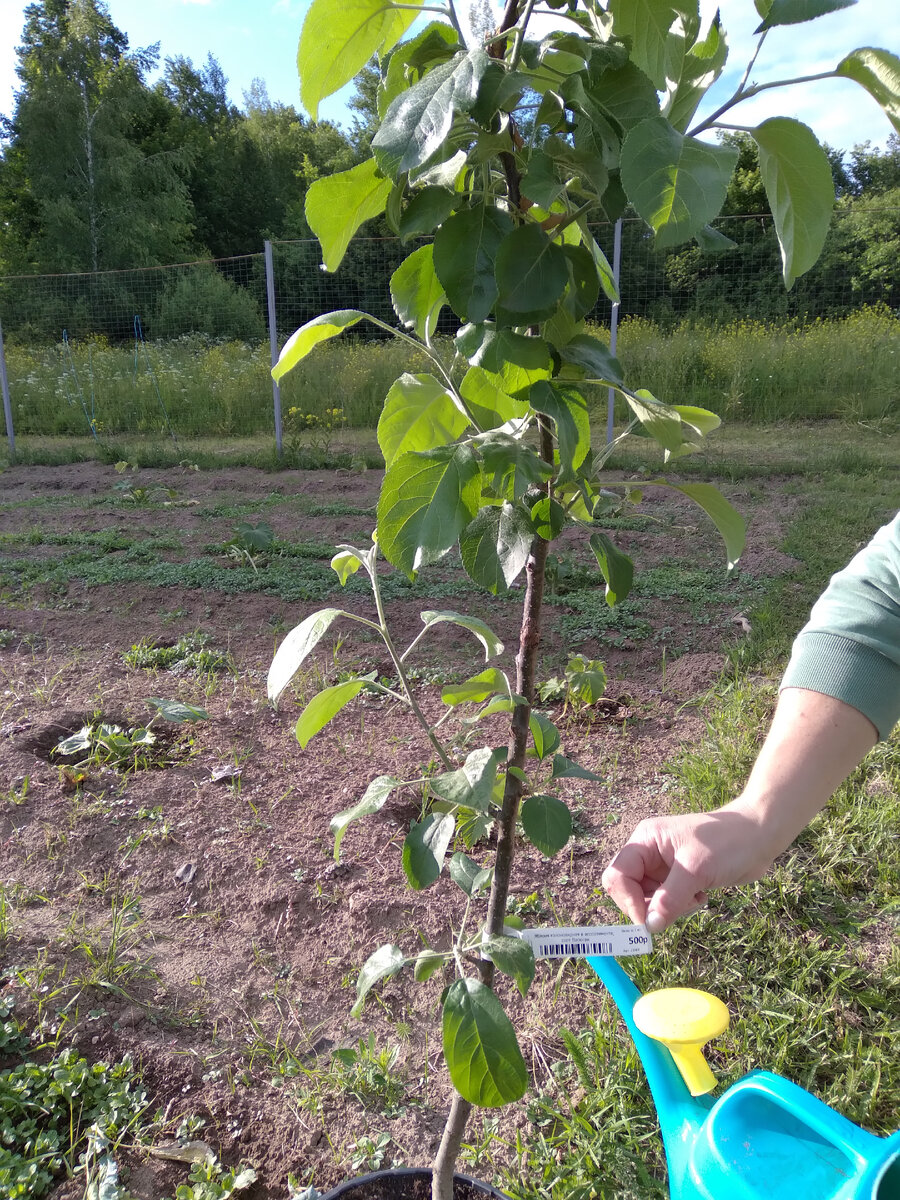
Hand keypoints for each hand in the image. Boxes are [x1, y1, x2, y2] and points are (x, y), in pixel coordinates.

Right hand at [601, 804, 777, 932]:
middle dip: (650, 905)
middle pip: (629, 890)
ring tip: (695, 898)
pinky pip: (667, 902)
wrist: (759, 836)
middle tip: (675, 910)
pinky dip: (681, 906)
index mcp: (645, 841)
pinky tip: (701, 895)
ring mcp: (663, 866)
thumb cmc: (726, 843)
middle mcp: (649, 852)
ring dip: (670, 907)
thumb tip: (649, 927)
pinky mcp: (679, 878)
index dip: (628, 900)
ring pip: (649, 900)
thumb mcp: (695, 870)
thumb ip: (669, 899)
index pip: (618, 875)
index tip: (648, 922)